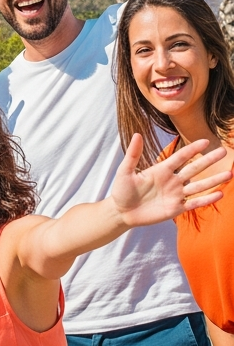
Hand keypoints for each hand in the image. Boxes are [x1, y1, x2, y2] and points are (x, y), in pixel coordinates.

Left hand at [111, 134, 230, 227]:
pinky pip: (194, 203)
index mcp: (161, 170)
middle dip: (208, 161)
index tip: (206, 141)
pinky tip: (219, 194)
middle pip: (194, 169)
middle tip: (224, 152)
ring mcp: (175, 195)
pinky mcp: (176, 209)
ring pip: (198, 186)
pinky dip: (206, 199)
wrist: (122, 212)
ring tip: (229, 174)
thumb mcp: (125, 171)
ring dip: (213, 180)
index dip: (192, 149)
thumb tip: (138, 134)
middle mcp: (171, 181)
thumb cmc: (121, 190)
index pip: (180, 157)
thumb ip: (133, 154)